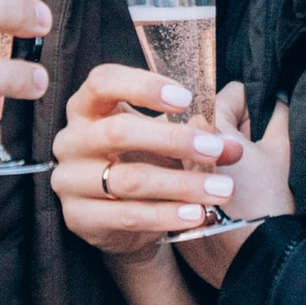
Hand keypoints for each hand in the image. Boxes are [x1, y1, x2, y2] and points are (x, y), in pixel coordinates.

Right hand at [51, 65, 249, 257]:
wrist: (122, 223)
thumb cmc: (142, 164)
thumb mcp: (168, 144)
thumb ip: (202, 138)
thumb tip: (235, 144)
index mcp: (87, 107)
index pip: (103, 81)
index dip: (143, 85)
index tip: (186, 99)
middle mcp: (71, 140)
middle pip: (118, 131)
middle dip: (172, 140)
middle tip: (214, 149)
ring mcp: (70, 180)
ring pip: (128, 178)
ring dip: (180, 184)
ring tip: (220, 189)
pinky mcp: (79, 217)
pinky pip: (127, 215)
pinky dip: (165, 215)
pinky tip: (195, 214)